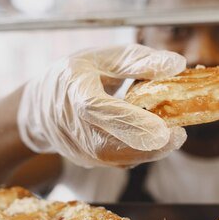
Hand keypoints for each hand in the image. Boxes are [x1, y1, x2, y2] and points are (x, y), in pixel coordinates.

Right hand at [17, 44, 186, 167]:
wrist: (39, 106)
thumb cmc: (76, 75)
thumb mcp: (103, 57)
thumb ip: (139, 60)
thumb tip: (178, 64)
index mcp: (74, 90)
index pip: (99, 109)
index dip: (131, 121)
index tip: (163, 130)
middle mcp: (73, 126)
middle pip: (112, 145)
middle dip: (150, 145)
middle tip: (179, 133)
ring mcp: (79, 149)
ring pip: (119, 159)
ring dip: (150, 150)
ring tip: (171, 132)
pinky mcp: (88, 162)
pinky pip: (119, 161)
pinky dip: (140, 152)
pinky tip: (152, 137)